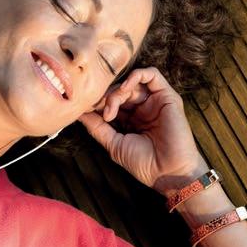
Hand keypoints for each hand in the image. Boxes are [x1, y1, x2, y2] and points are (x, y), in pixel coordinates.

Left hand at [78, 67, 205, 192]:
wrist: (167, 172)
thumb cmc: (144, 163)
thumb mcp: (113, 144)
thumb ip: (97, 127)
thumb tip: (79, 113)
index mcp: (131, 119)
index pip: (111, 101)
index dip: (98, 102)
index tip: (85, 109)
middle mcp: (143, 108)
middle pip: (119, 90)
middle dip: (106, 98)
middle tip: (102, 113)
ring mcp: (155, 101)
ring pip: (131, 83)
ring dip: (117, 91)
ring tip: (112, 106)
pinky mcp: (168, 96)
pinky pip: (152, 75)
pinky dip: (136, 75)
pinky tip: (125, 88)